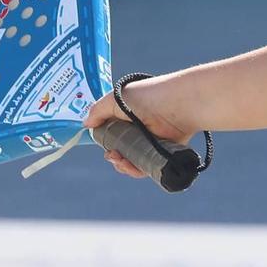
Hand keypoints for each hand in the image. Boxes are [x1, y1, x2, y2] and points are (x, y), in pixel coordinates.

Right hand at [83, 80, 197, 179]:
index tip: (102, 143)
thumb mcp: (116, 99)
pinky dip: (136, 170)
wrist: (180, 105)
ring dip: (122, 165)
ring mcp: (152, 141)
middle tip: (112, 155)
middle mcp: (140, 127)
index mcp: (129, 113)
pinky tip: (130, 166)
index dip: (105, 139)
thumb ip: (98, 110)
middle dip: (113, 155)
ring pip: (132, 160)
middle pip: (121, 149)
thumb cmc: (149, 96)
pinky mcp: (163, 152)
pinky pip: (147, 166)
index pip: (113, 130)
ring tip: (120, 161)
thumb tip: (87, 125)